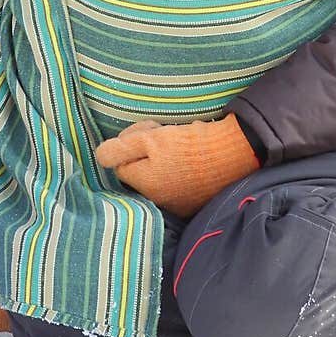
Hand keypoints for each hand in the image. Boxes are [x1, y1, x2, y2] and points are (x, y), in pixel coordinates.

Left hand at [95, 115, 258, 218]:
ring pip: (158, 180)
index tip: (147, 131)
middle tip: (162, 134)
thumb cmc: (190, 144)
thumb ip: (121, 148)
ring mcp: (178, 205)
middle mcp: (158, 201)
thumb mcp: (151, 139)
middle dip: (144, 154)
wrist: (234, 153)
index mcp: (144, 185)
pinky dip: (179, 172)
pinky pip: (178, 186)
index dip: (130, 143)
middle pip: (139, 173)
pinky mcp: (196, 202)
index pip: (121, 165)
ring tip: (178, 145)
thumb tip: (101, 156)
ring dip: (161, 163)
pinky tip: (191, 159)